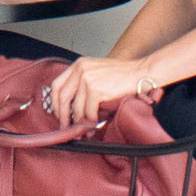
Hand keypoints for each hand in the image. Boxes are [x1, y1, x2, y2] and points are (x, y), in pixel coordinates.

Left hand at [43, 54, 157, 127]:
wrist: (141, 72)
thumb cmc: (123, 74)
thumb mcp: (97, 71)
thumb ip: (84, 82)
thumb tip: (73, 105)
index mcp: (79, 64)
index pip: (57, 85)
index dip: (55, 102)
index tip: (58, 114)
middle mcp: (80, 70)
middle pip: (62, 97)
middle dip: (63, 116)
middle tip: (66, 127)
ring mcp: (87, 79)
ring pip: (76, 108)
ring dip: (79, 123)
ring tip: (84, 131)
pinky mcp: (96, 90)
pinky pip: (89, 112)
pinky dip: (91, 122)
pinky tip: (94, 126)